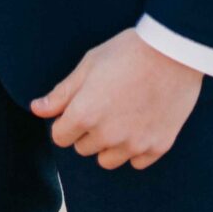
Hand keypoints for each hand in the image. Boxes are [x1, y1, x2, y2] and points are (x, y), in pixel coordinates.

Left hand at [30, 28, 203, 169]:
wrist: (175, 50)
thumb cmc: (128, 50)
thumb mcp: (90, 63)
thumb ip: (62, 92)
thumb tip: (37, 109)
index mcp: (85, 114)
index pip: (60, 136)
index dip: (66, 120)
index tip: (80, 105)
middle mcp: (107, 136)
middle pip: (83, 148)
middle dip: (88, 130)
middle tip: (106, 103)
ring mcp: (134, 144)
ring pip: (108, 160)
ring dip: (110, 143)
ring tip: (123, 114)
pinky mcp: (157, 147)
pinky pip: (137, 161)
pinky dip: (136, 147)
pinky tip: (142, 122)